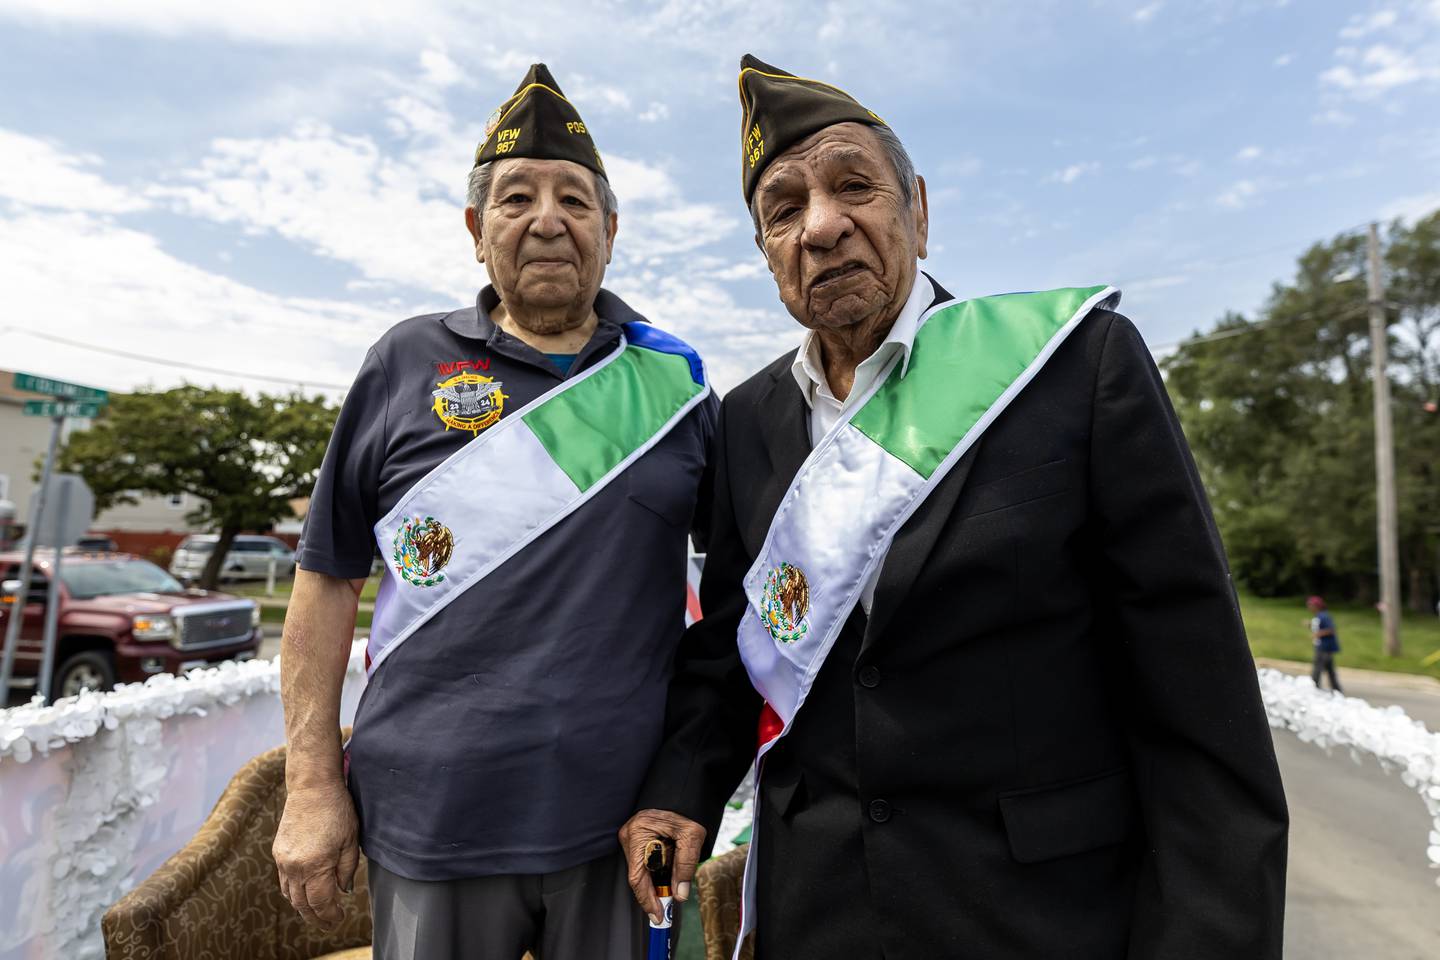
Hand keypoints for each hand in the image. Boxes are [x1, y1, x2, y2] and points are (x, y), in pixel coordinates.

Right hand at [273, 781, 360, 927]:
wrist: (312, 787)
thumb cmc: (337, 810)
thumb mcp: (351, 840)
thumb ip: (347, 869)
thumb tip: (342, 892)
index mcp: (316, 865)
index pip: (321, 903)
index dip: (330, 915)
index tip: (339, 919)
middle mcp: (295, 867)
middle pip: (302, 904)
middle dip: (316, 918)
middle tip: (328, 924)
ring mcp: (283, 860)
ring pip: (290, 895)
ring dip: (302, 907)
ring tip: (317, 913)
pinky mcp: (278, 852)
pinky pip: (283, 881)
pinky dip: (293, 892)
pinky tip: (304, 893)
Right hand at [619, 809, 706, 922]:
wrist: (682, 791)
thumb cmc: (686, 810)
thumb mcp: (691, 837)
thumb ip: (685, 866)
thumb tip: (679, 894)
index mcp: (638, 834)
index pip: (637, 876)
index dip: (646, 899)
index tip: (657, 915)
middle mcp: (629, 835)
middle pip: (638, 875)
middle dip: (652, 892)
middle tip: (665, 908)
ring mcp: (631, 837)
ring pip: (641, 869)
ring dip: (656, 881)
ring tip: (670, 888)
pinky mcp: (637, 838)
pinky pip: (644, 861)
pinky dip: (655, 871)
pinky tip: (667, 874)